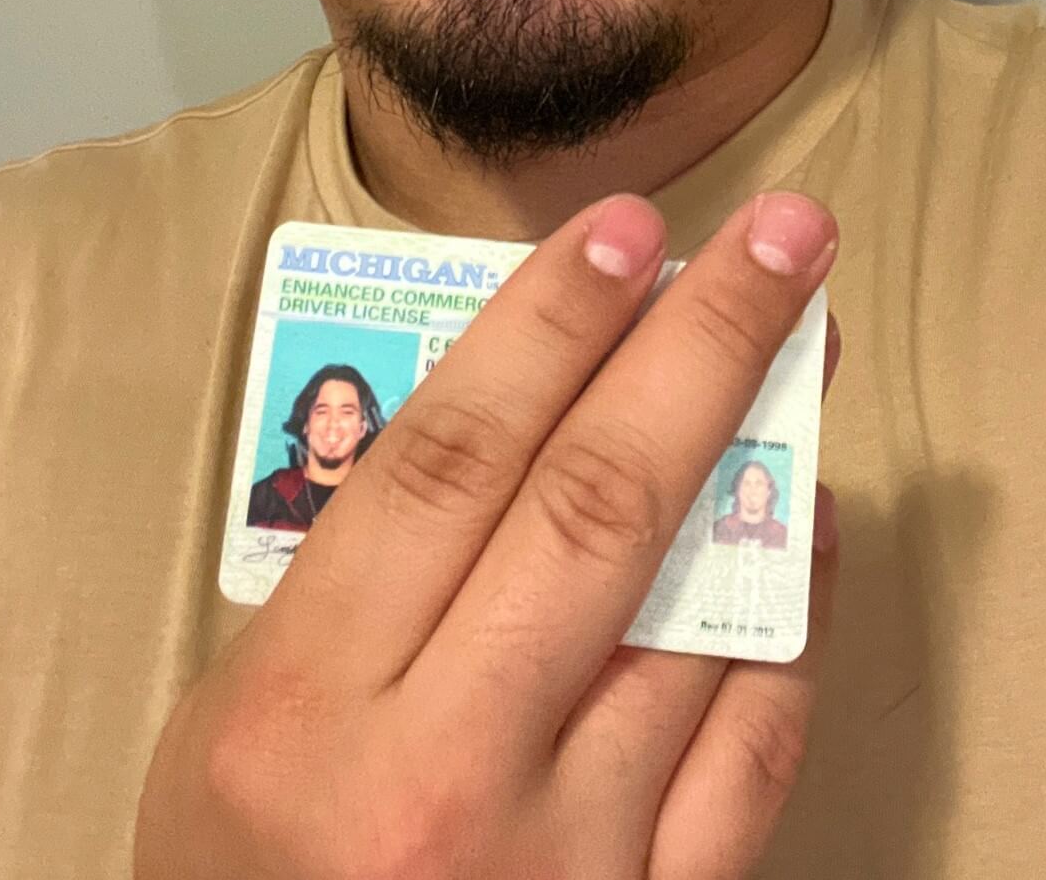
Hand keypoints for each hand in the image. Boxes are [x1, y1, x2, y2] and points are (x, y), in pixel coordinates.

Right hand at [136, 190, 839, 879]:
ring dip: (766, 459)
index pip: (449, 464)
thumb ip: (356, 580)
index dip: (548, 327)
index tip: (628, 229)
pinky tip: (812, 528)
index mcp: (306, 706)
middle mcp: (440, 773)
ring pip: (691, 615)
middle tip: (786, 237)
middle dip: (701, 344)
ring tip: (805, 348)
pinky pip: (753, 751)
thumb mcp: (234, 727)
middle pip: (591, 506)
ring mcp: (564, 858)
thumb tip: (518, 410)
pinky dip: (794, 624)